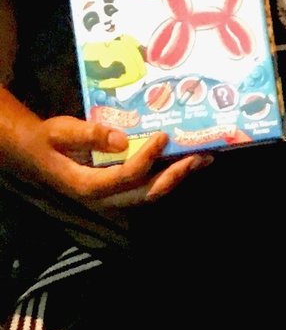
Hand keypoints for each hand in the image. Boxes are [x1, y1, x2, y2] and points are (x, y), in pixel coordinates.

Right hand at [28, 118, 208, 207]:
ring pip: (151, 192)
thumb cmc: (49, 140)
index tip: (163, 136)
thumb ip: (89, 135)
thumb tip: (121, 139)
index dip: (147, 158)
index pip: (125, 175)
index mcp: (88, 185)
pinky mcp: (121, 189)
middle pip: (146, 192)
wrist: (37, 153)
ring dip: (179, 177)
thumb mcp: (61, 131)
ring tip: (203, 159)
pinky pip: (149, 186)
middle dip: (176, 175)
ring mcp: (114, 196)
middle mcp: (104, 197)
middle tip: (200, 156)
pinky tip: (188, 160)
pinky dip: (170, 175)